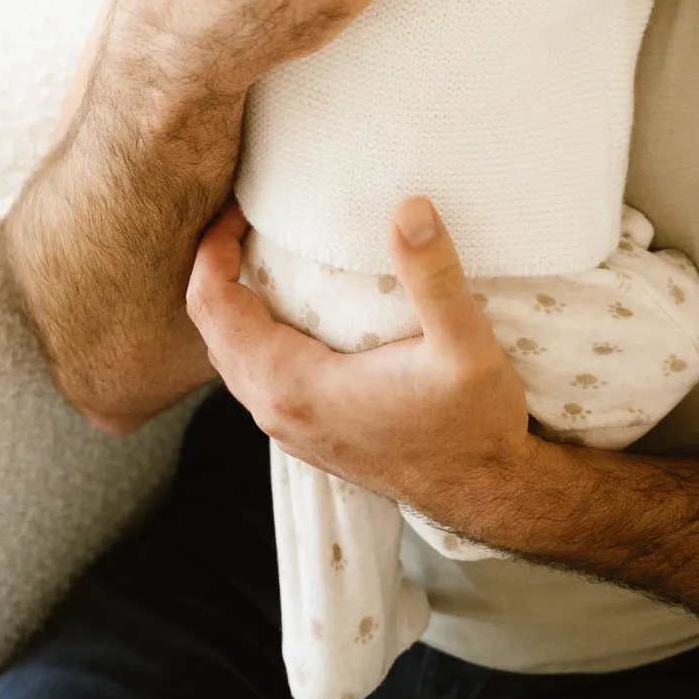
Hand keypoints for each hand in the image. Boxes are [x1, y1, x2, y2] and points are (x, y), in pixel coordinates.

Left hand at [187, 198, 531, 535]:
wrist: (488, 491)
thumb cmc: (476, 423)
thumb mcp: (465, 343)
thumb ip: (433, 275)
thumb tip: (409, 208)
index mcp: (296, 387)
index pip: (214, 307)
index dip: (214, 250)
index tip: (239, 206)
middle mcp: (280, 412)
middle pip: (210, 331)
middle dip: (216, 268)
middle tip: (247, 216)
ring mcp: (292, 429)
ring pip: (230, 358)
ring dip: (232, 303)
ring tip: (260, 251)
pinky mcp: (311, 434)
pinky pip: (254, 376)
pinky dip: (252, 333)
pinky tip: (289, 308)